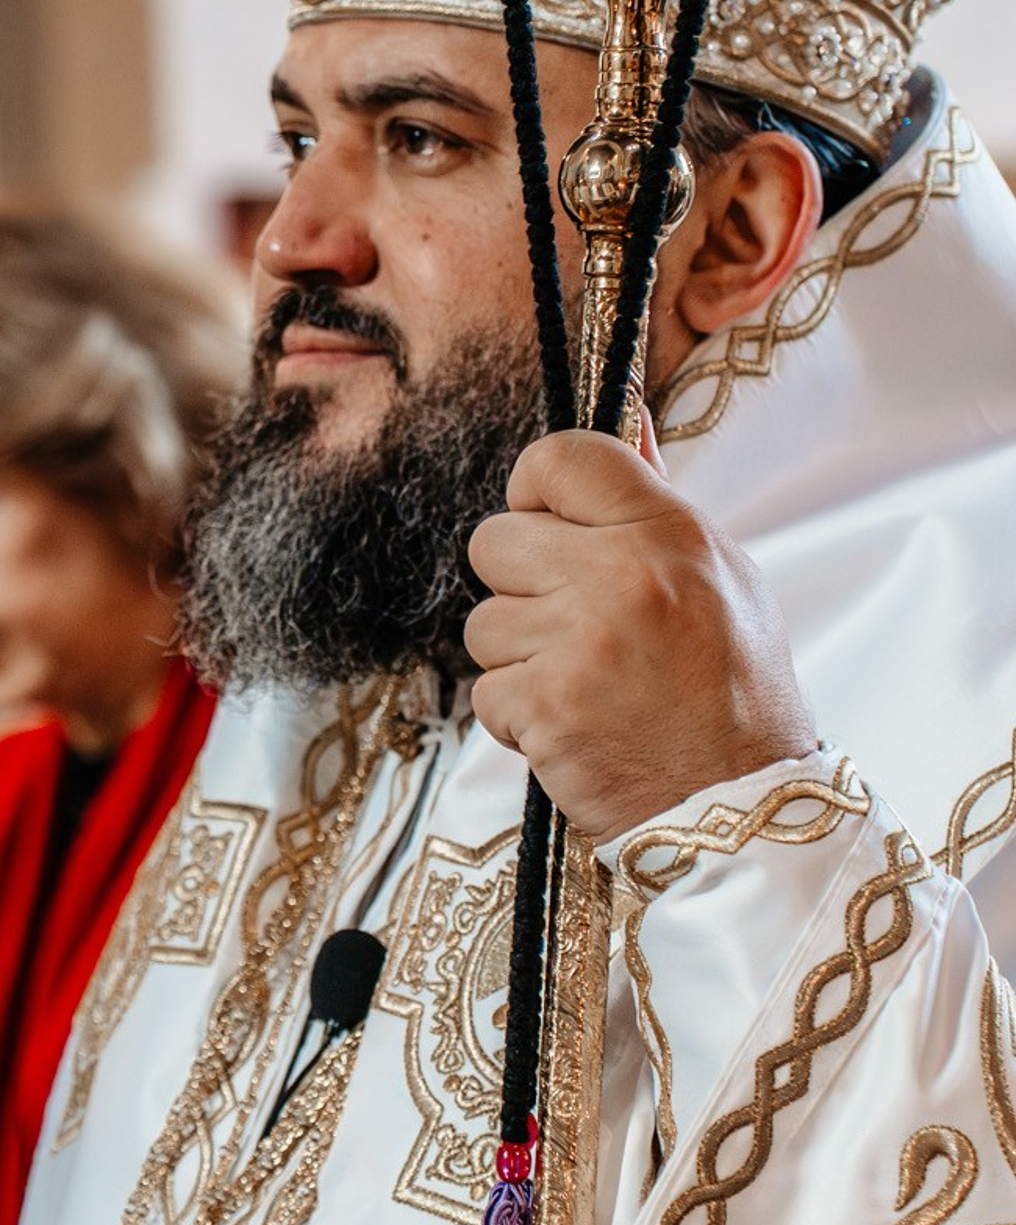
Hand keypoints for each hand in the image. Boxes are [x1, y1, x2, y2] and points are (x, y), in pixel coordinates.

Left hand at [464, 424, 817, 844]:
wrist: (741, 808)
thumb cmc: (734, 691)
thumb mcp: (724, 577)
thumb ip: (654, 502)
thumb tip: (623, 417)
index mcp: (668, 534)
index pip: (559, 457)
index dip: (536, 487)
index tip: (548, 520)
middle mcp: (620, 577)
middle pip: (493, 540)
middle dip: (519, 584)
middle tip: (576, 624)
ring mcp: (578, 643)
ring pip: (483, 622)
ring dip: (519, 656)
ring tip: (587, 682)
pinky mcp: (543, 707)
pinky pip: (487, 690)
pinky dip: (519, 715)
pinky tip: (576, 724)